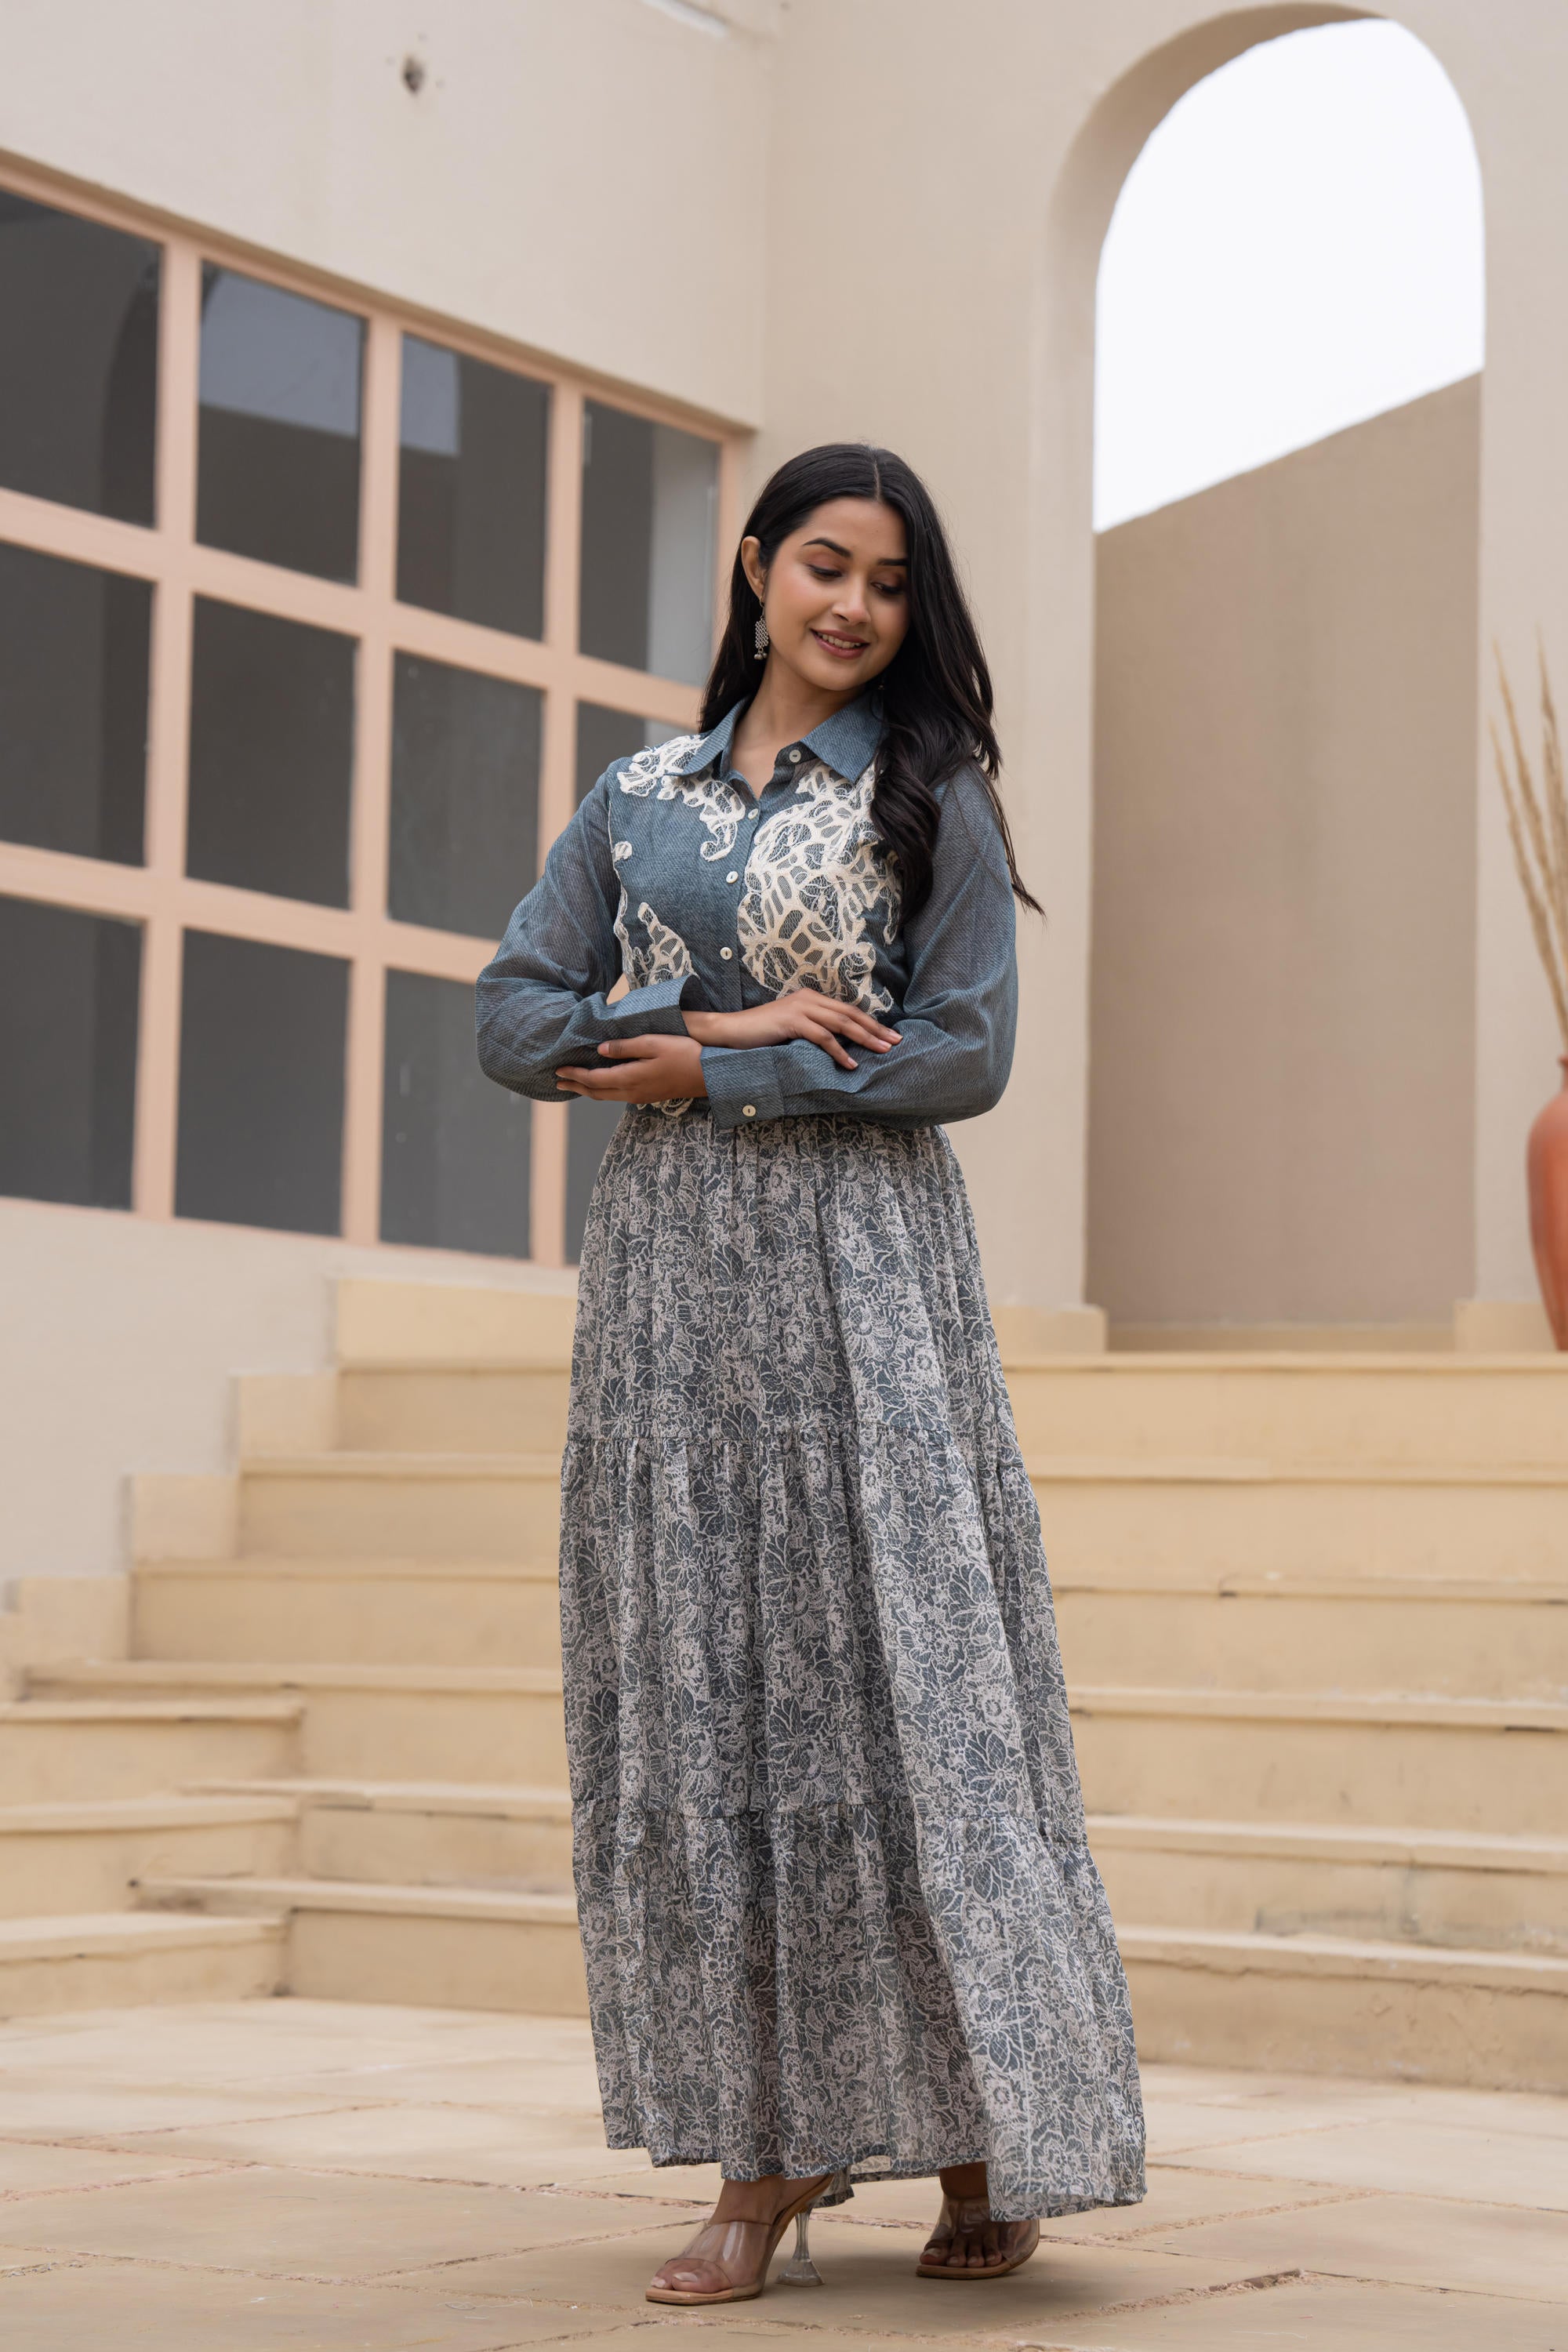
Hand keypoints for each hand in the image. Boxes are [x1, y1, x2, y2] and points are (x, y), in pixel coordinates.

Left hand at [555, 1033, 706, 1102]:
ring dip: (588, 1090)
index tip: (559, 1070)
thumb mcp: (653, 1043)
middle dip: (576, 1087)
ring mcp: (640, 1096)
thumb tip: (600, 1050)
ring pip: (606, 1096)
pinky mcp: (648, 1095)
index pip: (593, 1079)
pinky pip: (617, 1095)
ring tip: (574, 1085)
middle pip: (596, 1092)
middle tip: (558, 1082)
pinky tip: (601, 1084)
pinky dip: (602, 1090)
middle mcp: (631, 1092)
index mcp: (629, 1079)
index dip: (574, 1075)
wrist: (708, 1075)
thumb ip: (625, 1047)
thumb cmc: (683, 1054)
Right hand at [685, 988, 899, 1071]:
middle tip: (896, 1042)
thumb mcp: (793, 1030)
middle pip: (850, 1014)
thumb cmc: (761, 1035)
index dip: (871, 1022)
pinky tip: (850, 1063)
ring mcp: (800, 1008)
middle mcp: (808, 999)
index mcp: (810, 998)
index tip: (890, 1035)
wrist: (731, 1031)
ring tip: (883, 1050)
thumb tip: (840, 1045)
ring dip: (865, 1038)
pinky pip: (822, 1037)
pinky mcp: (791, 1021)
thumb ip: (814, 1031)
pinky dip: (839, 1051)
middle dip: (876, 1029)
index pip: (848, 1009)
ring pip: (841, 1023)